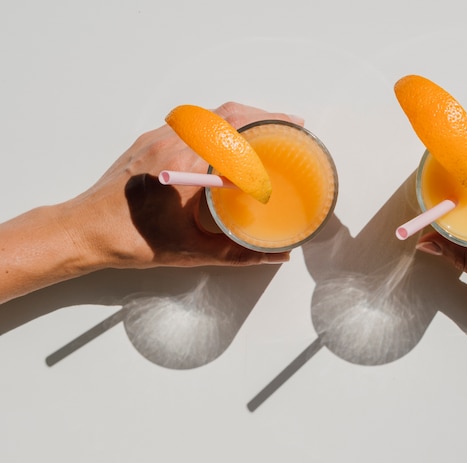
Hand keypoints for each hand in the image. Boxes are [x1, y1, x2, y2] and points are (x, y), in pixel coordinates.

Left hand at [65, 102, 303, 269]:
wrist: (85, 230)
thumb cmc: (133, 241)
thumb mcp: (193, 251)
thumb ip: (240, 254)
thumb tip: (276, 255)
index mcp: (185, 166)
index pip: (236, 131)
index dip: (269, 124)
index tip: (292, 129)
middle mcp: (171, 143)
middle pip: (225, 113)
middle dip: (260, 115)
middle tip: (284, 127)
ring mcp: (157, 138)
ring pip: (207, 115)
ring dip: (237, 119)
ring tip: (259, 133)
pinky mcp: (147, 141)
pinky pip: (189, 124)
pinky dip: (214, 127)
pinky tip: (224, 144)